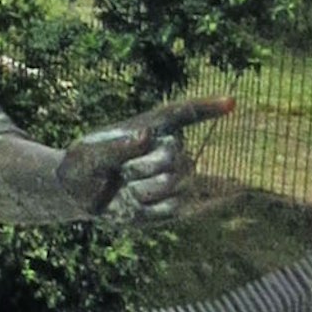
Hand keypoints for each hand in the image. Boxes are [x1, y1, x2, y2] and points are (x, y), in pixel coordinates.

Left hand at [61, 97, 213, 226]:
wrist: (80, 195)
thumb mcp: (90, 156)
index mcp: (150, 126)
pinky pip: (177, 207)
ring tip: (126, 188)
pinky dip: (153, 209)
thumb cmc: (84, 166)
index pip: (182, 114)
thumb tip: (146, 135)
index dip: (207, 107)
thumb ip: (117, 147)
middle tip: (120, 173)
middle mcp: (168, 148)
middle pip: (175, 157)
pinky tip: (136, 204)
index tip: (231, 102)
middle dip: (143, 169)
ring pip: (176, 183)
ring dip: (145, 191)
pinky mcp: (174, 202)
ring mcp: (174, 176)